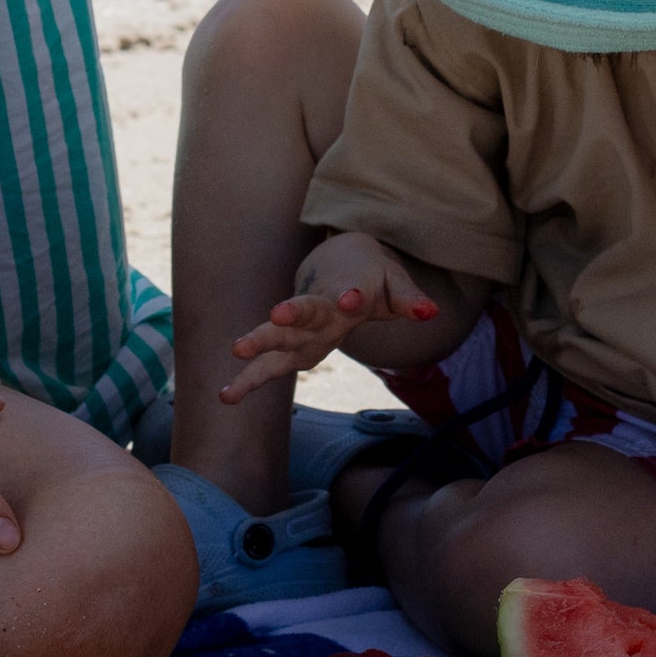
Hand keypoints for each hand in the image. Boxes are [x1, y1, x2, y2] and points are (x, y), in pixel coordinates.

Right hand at [220, 237, 441, 403]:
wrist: (340, 259)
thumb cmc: (373, 278)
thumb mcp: (395, 285)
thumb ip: (409, 299)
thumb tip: (430, 313)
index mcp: (350, 291)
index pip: (352, 292)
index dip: (352, 296)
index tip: (351, 298)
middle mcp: (320, 308)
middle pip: (305, 311)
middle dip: (292, 314)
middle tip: (276, 314)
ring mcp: (303, 328)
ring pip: (279, 336)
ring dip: (260, 343)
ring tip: (236, 350)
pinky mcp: (292, 347)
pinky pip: (269, 364)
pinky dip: (249, 378)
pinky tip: (225, 397)